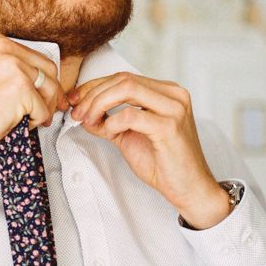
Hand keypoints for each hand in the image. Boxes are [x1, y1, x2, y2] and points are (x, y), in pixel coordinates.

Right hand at [0, 33, 68, 157]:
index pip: (36, 57)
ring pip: (50, 88)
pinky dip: (36, 121)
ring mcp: (14, 67)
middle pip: (48, 70)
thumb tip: (41, 76)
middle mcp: (5, 48)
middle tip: (46, 110)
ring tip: (32, 119)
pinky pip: (43, 109)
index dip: (44, 79)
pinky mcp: (21, 88)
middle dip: (51, 93)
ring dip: (46, 108)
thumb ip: (8, 67)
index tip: (45, 95)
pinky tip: (19, 124)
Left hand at [69, 72, 230, 228]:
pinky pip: (131, 115)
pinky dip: (112, 122)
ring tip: (88, 120)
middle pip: (123, 79)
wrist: (190, 189)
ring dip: (99, 103)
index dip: (95, 86)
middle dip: (93, 94)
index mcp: (166, 92)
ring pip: (126, 89)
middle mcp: (173, 95)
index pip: (124, 77)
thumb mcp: (130, 136)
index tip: (76, 99)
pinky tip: (108, 133)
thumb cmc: (165, 163)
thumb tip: (83, 112)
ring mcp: (174, 109)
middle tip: (77, 112)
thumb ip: (110, 121)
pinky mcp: (170, 127)